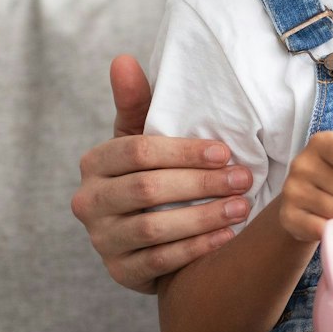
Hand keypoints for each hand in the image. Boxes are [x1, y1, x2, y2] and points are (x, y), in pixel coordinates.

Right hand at [70, 54, 257, 293]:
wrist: (146, 234)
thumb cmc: (150, 173)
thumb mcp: (141, 137)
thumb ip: (137, 101)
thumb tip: (123, 59)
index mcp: (94, 163)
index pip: (137, 152)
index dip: (183, 152)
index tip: (225, 151)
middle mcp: (88, 202)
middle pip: (146, 190)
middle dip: (201, 183)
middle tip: (243, 179)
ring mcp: (101, 240)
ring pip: (154, 228)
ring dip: (203, 216)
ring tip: (241, 207)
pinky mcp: (120, 272)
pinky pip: (159, 261)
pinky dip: (197, 248)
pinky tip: (227, 236)